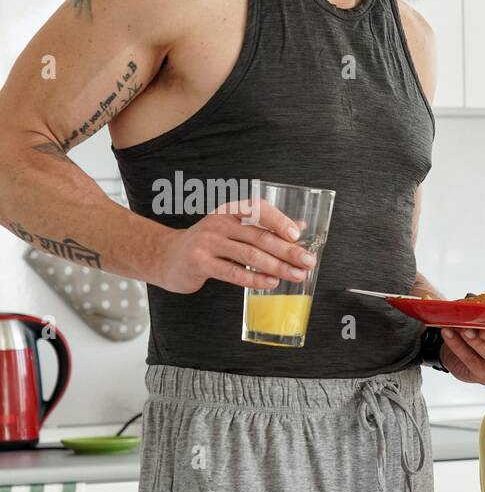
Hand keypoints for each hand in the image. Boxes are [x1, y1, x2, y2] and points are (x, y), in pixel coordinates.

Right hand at [150, 200, 315, 294]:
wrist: (168, 257)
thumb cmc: (208, 244)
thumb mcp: (234, 229)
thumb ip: (265, 227)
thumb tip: (301, 226)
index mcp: (230, 211)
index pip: (257, 209)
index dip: (279, 220)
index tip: (298, 234)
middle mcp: (219, 223)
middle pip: (259, 236)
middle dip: (287, 250)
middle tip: (308, 262)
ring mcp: (208, 242)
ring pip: (250, 255)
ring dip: (277, 267)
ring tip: (296, 275)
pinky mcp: (201, 263)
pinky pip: (233, 272)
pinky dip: (255, 278)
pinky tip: (271, 283)